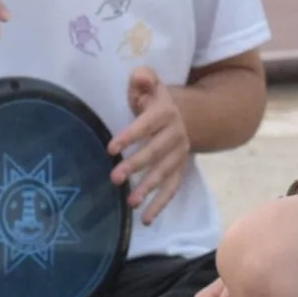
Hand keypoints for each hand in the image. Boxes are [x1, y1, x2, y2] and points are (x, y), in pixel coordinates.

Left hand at [109, 66, 189, 224]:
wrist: (187, 115)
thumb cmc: (154, 101)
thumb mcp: (149, 84)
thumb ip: (143, 78)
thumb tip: (140, 76)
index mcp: (165, 112)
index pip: (146, 125)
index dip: (130, 136)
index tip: (110, 148)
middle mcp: (175, 134)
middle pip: (156, 152)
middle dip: (136, 165)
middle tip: (115, 178)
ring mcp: (179, 154)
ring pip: (165, 173)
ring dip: (148, 189)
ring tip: (130, 202)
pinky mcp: (179, 170)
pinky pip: (172, 189)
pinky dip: (160, 205)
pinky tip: (146, 219)